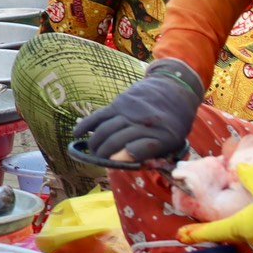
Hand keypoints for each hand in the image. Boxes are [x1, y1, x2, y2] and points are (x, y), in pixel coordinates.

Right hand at [72, 58, 205, 166]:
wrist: (175, 89)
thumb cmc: (174, 122)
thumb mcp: (173, 142)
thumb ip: (152, 153)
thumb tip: (123, 161)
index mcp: (163, 136)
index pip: (137, 150)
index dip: (122, 159)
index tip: (113, 163)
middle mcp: (145, 123)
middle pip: (116, 141)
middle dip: (103, 155)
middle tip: (98, 161)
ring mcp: (130, 111)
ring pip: (105, 130)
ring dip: (94, 144)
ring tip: (92, 152)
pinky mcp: (119, 103)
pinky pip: (99, 115)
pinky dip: (86, 125)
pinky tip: (77, 134)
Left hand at [179, 163, 252, 249]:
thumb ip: (249, 174)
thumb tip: (239, 168)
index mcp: (242, 227)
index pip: (213, 232)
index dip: (196, 233)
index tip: (180, 237)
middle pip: (233, 230)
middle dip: (225, 223)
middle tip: (214, 215)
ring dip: (249, 218)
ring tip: (249, 206)